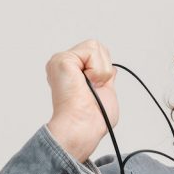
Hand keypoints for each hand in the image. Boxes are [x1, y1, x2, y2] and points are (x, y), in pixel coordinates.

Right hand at [44, 39, 119, 161]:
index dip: (104, 72)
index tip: (95, 90)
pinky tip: (85, 83)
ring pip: (95, 47)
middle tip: (93, 88)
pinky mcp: (62, 60)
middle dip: (103, 69)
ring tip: (88, 86)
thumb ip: (106, 78)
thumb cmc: (92, 118)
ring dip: (100, 71)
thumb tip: (111, 68)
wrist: (83, 126)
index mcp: (73, 72)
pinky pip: (91, 50)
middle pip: (97, 47)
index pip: (97, 55)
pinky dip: (96, 70)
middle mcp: (65, 64)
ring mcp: (61, 60)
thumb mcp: (106, 92)